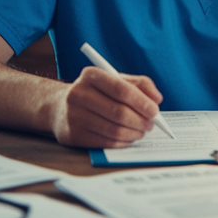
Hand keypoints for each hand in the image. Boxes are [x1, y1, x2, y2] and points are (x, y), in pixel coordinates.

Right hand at [49, 66, 164, 147]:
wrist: (61, 106)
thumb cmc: (97, 92)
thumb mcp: (115, 80)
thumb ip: (140, 84)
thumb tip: (156, 99)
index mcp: (91, 75)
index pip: (121, 89)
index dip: (141, 102)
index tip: (155, 111)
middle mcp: (78, 93)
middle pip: (119, 112)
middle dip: (140, 121)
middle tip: (151, 125)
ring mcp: (73, 115)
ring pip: (113, 130)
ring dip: (134, 133)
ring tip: (141, 131)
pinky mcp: (72, 135)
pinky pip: (105, 142)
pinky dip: (122, 142)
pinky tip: (128, 138)